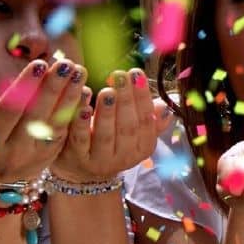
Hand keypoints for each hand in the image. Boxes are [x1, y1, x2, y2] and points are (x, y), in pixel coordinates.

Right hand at [0, 57, 83, 182]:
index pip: (10, 110)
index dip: (25, 87)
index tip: (39, 64)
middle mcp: (15, 150)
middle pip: (36, 115)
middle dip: (52, 88)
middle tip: (65, 65)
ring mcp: (36, 155)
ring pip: (55, 123)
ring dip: (69, 96)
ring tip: (78, 72)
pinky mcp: (52, 155)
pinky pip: (65, 131)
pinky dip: (75, 111)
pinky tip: (83, 90)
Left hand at [51, 68, 170, 181]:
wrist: (84, 169)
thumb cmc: (113, 139)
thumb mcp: (134, 131)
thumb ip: (150, 117)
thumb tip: (165, 106)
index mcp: (143, 148)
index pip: (146, 121)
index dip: (143, 98)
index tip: (137, 74)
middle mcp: (125, 158)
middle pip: (128, 128)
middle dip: (126, 100)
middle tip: (121, 76)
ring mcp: (101, 161)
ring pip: (105, 135)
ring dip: (107, 112)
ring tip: (107, 90)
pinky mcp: (78, 158)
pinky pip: (80, 140)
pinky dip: (82, 123)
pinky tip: (82, 107)